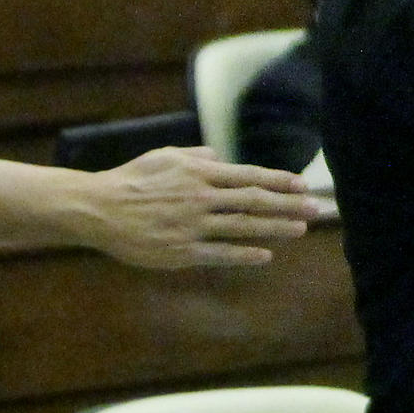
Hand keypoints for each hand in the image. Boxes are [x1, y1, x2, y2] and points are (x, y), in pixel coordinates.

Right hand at [78, 147, 316, 267]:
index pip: (249, 177)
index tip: (303, 185)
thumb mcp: (165, 157)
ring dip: (275, 228)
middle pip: (254, 202)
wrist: (97, 208)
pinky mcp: (181, 251)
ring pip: (242, 227)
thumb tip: (220, 157)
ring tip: (301, 229)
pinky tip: (266, 256)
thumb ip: (197, 156)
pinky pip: (219, 253)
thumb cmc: (132, 180)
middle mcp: (200, 198)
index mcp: (199, 174)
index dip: (279, 181)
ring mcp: (192, 226)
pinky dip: (244, 254)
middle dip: (289, 204)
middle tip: (317, 208)